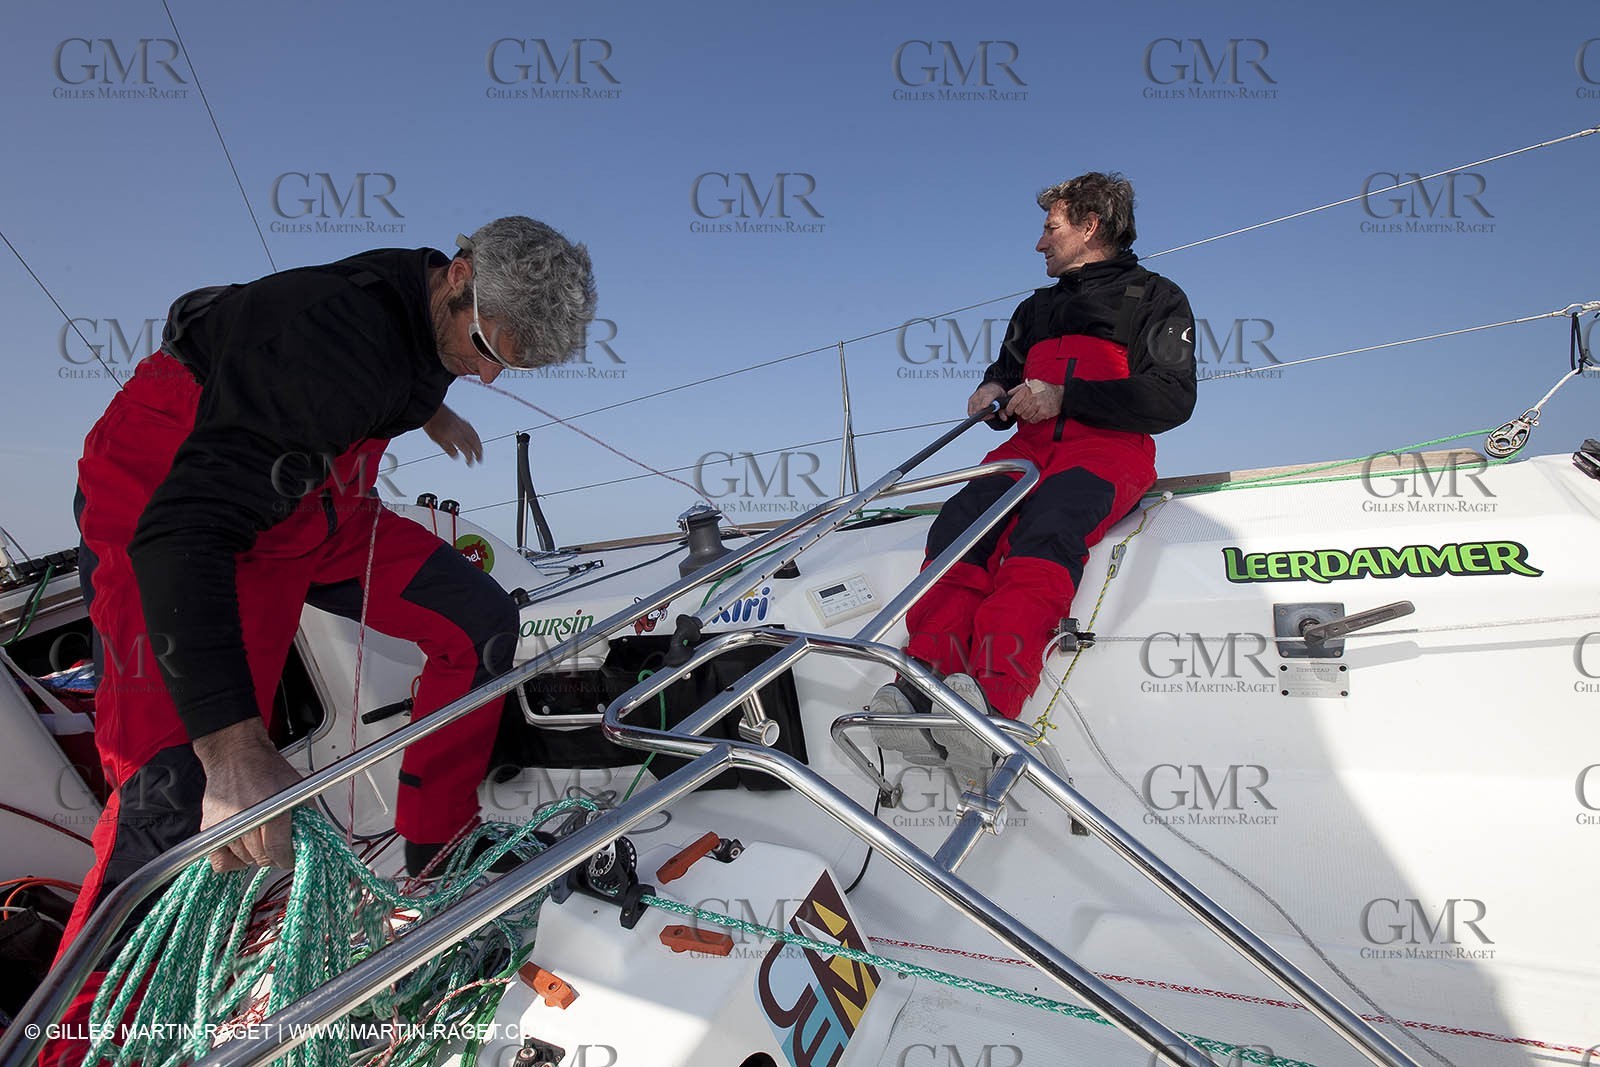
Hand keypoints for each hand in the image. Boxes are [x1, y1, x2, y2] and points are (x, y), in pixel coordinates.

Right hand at [191, 718, 301, 870]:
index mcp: (270, 811)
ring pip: (244, 860)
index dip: (288, 857)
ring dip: (255, 855)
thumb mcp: (298, 787)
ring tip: (260, 836)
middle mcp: (245, 821)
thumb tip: (312, 840)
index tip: (290, 856)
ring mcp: (225, 826)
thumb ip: (308, 815)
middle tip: (278, 844)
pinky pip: (220, 862)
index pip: (279, 852)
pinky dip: (232, 861)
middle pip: (262, 858)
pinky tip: (242, 848)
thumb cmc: (266, 768)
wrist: (235, 755)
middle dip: (274, 855)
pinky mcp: (209, 829)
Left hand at [424, 404, 483, 464]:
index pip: (467, 450)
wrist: (430, 409)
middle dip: (478, 452)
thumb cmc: (431, 423)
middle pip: (474, 443)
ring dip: (479, 444)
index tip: (470, 463)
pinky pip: (472, 430)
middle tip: (480, 460)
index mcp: (456, 437)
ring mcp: (462, 424)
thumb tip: (456, 456)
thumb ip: (448, 448)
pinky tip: (474, 437)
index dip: (470, 458)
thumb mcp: (437, 440)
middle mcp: (462, 431)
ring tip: (480, 450)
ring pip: (475, 436)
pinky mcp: (461, 420)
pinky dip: (475, 436)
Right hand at [967, 382, 1008, 418]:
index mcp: (989, 392)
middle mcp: (980, 394)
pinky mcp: (970, 400)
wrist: (992, 385)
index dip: (986, 412)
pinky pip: (970, 411)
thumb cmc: (997, 392)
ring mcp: (974, 397)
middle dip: (985, 416)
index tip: (992, 415)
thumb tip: (1004, 418)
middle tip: (991, 415)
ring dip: (980, 416)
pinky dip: (975, 414)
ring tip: (987, 413)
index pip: (984, 404)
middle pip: (978, 410)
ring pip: (973, 412)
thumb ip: (1004, 410)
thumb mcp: (1004, 400)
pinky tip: (982, 412)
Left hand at [1004, 380, 1063, 423]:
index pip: (1013, 402)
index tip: (1009, 412)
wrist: (1061, 395)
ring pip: (1025, 416)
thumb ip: (1019, 388)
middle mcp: (1032, 397)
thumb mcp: (1031, 384)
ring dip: (1026, 416)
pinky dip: (1033, 419)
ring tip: (1031, 411)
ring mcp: (1038, 405)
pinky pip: (1033, 420)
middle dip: (1020, 412)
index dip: (1009, 409)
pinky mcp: (1044, 413)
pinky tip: (1036, 414)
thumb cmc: (1045, 389)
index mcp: (1027, 390)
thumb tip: (1008, 394)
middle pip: (1018, 411)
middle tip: (1024, 409)